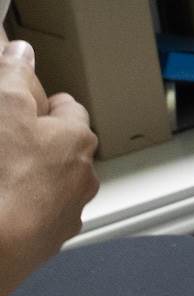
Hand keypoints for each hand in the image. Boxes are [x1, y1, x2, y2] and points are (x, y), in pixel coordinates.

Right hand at [0, 42, 98, 295]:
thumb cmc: (4, 177)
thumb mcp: (4, 110)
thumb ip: (13, 77)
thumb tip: (22, 52)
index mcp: (77, 140)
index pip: (70, 111)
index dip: (49, 104)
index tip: (37, 102)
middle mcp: (82, 177)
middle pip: (64, 151)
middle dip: (40, 144)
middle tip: (12, 139)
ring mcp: (66, 213)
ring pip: (52, 186)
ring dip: (33, 179)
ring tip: (5, 177)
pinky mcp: (45, 243)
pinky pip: (36, 218)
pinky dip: (21, 211)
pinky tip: (1, 208)